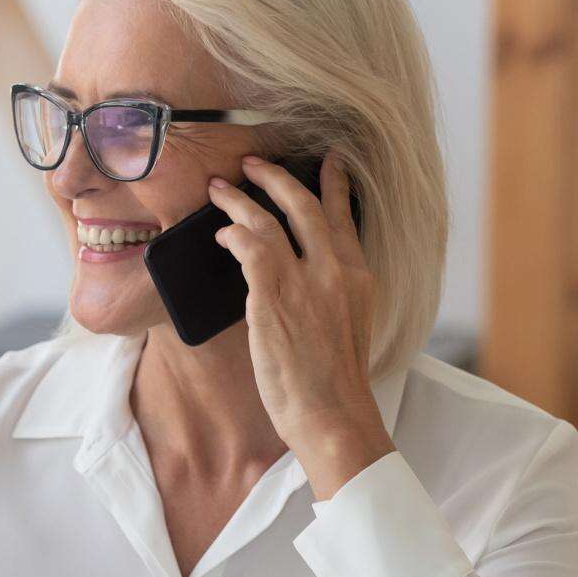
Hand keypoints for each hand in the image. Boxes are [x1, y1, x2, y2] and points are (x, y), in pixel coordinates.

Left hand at [209, 152, 396, 499]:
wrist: (332, 415)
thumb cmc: (331, 384)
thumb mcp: (345, 326)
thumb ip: (327, 294)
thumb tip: (293, 277)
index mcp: (357, 278)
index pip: (345, 218)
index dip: (334, 185)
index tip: (329, 161)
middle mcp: (335, 271)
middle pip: (305, 205)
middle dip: (277, 177)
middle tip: (254, 162)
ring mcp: (306, 281)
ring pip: (271, 219)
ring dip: (241, 199)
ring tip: (220, 189)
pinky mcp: (274, 296)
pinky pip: (250, 247)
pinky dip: (233, 234)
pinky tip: (220, 235)